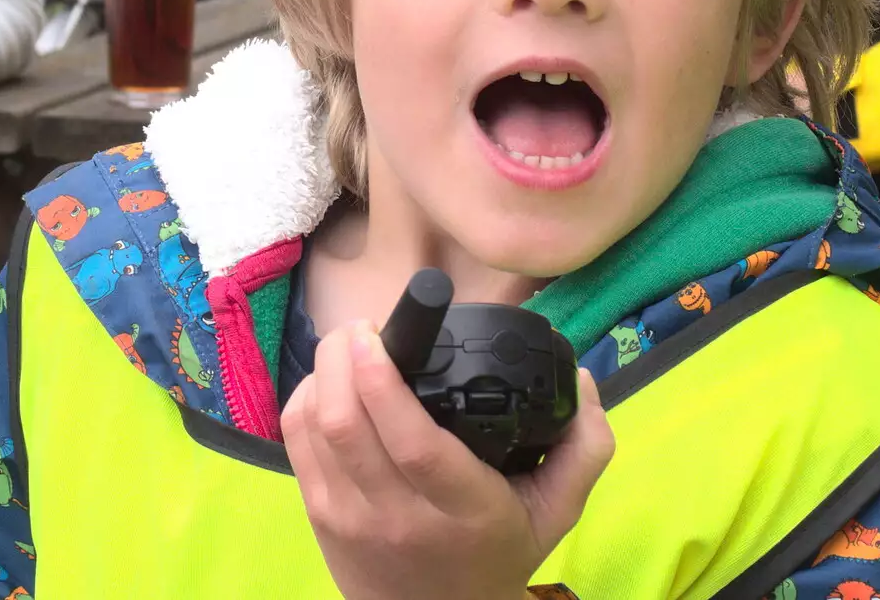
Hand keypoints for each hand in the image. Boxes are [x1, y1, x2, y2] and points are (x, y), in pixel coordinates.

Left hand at [282, 320, 613, 599]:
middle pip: (347, 425)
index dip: (383, 381)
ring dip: (322, 373)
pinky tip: (328, 383)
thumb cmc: (497, 552)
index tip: (378, 334)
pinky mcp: (318, 516)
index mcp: (462, 508)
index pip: (413, 444)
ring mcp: (350, 518)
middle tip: (361, 327)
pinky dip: (304, 399)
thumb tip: (583, 377)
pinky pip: (296, 442)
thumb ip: (584, 447)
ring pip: (315, 428)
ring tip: (347, 347)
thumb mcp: (555, 511)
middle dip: (341, 358)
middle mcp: (398, 515)